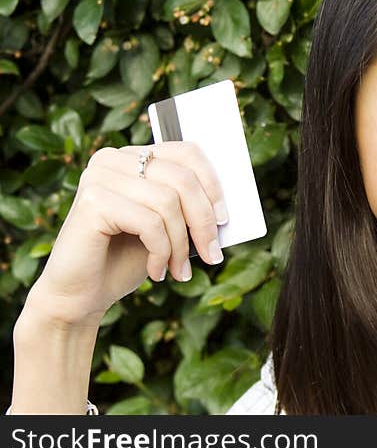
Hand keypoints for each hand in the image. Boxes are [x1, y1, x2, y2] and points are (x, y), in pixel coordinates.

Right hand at [25, 141, 226, 326]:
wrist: (80, 295)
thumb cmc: (126, 258)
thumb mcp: (166, 227)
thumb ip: (188, 208)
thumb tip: (225, 209)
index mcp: (133, 157)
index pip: (187, 152)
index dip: (212, 184)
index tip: (224, 219)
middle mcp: (113, 159)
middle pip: (182, 178)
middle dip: (203, 221)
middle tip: (212, 255)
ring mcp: (99, 176)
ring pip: (169, 202)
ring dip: (182, 244)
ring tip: (179, 269)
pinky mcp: (92, 201)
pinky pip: (150, 222)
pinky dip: (162, 252)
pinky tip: (156, 272)